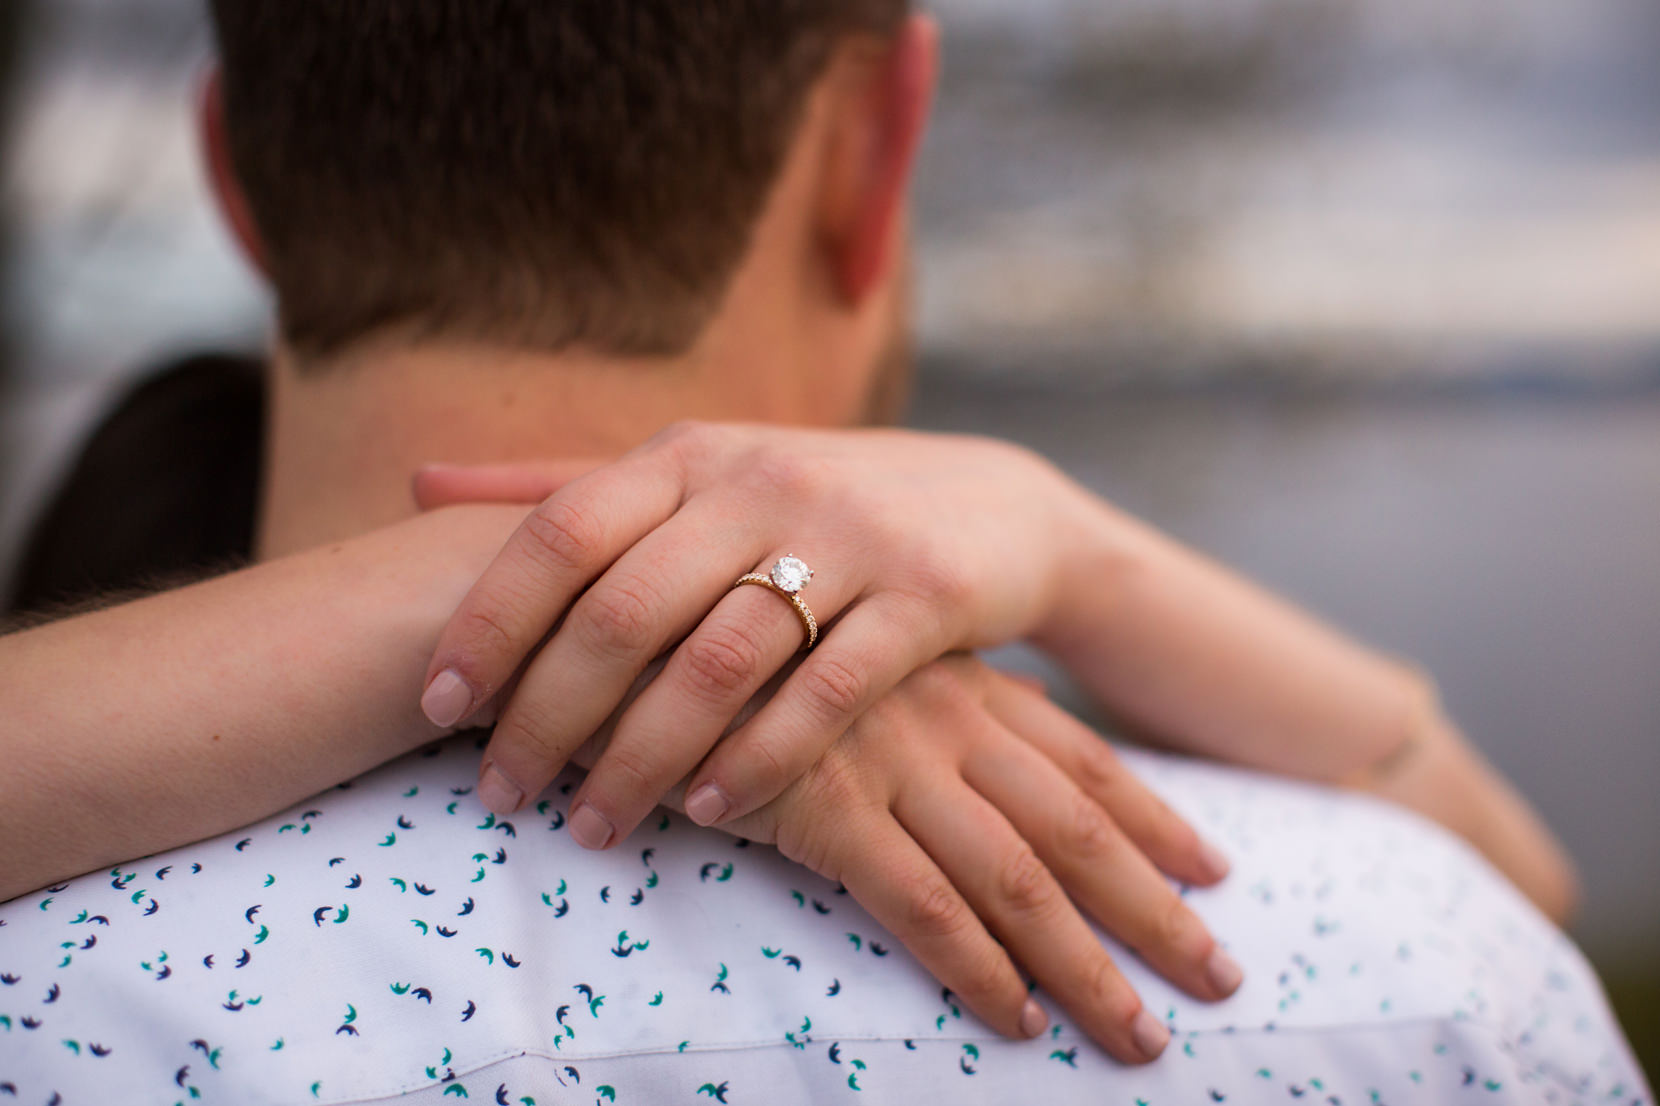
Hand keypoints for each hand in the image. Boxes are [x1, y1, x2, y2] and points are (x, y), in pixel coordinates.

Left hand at [415, 422, 1096, 845]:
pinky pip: (825, 692)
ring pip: (717, 662)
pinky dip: (761, 760)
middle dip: (547, 714)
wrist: (994, 507)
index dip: (487, 619)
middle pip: (625, 609)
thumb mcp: (695, 472)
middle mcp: (760, 482)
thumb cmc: (809, 502)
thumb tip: (416, 479)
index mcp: (689, 453)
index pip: (561, 530)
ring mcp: (848, 537)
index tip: (434, 706)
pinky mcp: (923, 596)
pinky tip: (711, 812)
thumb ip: (564, 483)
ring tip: (593, 828)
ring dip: (642, 758)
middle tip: (501, 796)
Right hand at [573, 653, 1240, 1063]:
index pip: (1080, 758)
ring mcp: (890, 763)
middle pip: (1077, 829)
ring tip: (1143, 1037)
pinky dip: (977, 969)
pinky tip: (1016, 1023)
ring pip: (1020, 880)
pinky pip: (922, 904)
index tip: (1213, 867)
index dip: (1153, 816)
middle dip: (1154, 909)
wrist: (619, 608)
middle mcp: (943, 721)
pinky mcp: (826, 808)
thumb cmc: (720, 639)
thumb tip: (975, 725)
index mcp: (954, 682)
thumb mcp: (836, 652)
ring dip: (1088, 967)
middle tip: (1220, 974)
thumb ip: (912, 692)